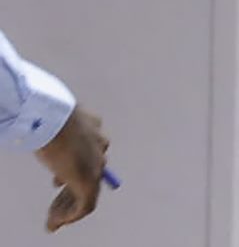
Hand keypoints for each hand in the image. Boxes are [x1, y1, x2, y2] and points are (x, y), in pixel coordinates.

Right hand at [35, 108, 108, 231]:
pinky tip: (58, 221)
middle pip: (90, 173)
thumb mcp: (53, 120)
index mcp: (94, 129)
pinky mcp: (89, 182)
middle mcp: (100, 147)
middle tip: (56, 206)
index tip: (56, 181)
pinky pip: (86, 205)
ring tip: (54, 219)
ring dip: (69, 208)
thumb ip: (54, 128)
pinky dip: (72, 215)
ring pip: (87, 192)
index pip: (90, 153)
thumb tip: (41, 131)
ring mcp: (96, 165)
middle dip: (70, 192)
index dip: (71, 170)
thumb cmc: (47, 115)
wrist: (51, 116)